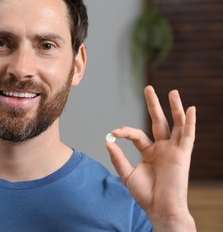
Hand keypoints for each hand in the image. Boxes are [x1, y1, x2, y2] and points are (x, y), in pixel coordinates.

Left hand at [105, 85, 196, 230]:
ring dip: (174, 108)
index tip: (114, 133)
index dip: (125, 131)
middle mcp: (162, 148)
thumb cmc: (145, 194)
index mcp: (149, 152)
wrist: (159, 208)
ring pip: (175, 124)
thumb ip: (118, 158)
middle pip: (158, 121)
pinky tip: (190, 109)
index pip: (136, 134)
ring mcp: (173, 150)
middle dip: (153, 105)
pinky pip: (188, 136)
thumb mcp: (127, 174)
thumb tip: (108, 141)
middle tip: (148, 88)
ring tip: (173, 91)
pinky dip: (190, 123)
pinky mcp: (183, 155)